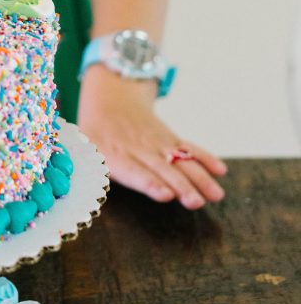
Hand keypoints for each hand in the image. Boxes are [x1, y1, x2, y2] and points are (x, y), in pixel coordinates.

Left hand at [77, 67, 225, 208]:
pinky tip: (220, 170)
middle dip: (182, 187)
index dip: (150, 184)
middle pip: (163, 170)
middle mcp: (140, 149)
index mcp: (115, 155)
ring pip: (181, 161)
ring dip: (200, 178)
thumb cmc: (95, 134)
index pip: (134, 172)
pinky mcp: (170, 139)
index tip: (166, 196)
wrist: (111, 100)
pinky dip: (205, 158)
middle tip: (196, 202)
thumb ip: (88, 168)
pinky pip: (189, 148)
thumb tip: (85, 188)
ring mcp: (158, 143)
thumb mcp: (82, 148)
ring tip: (215, 195)